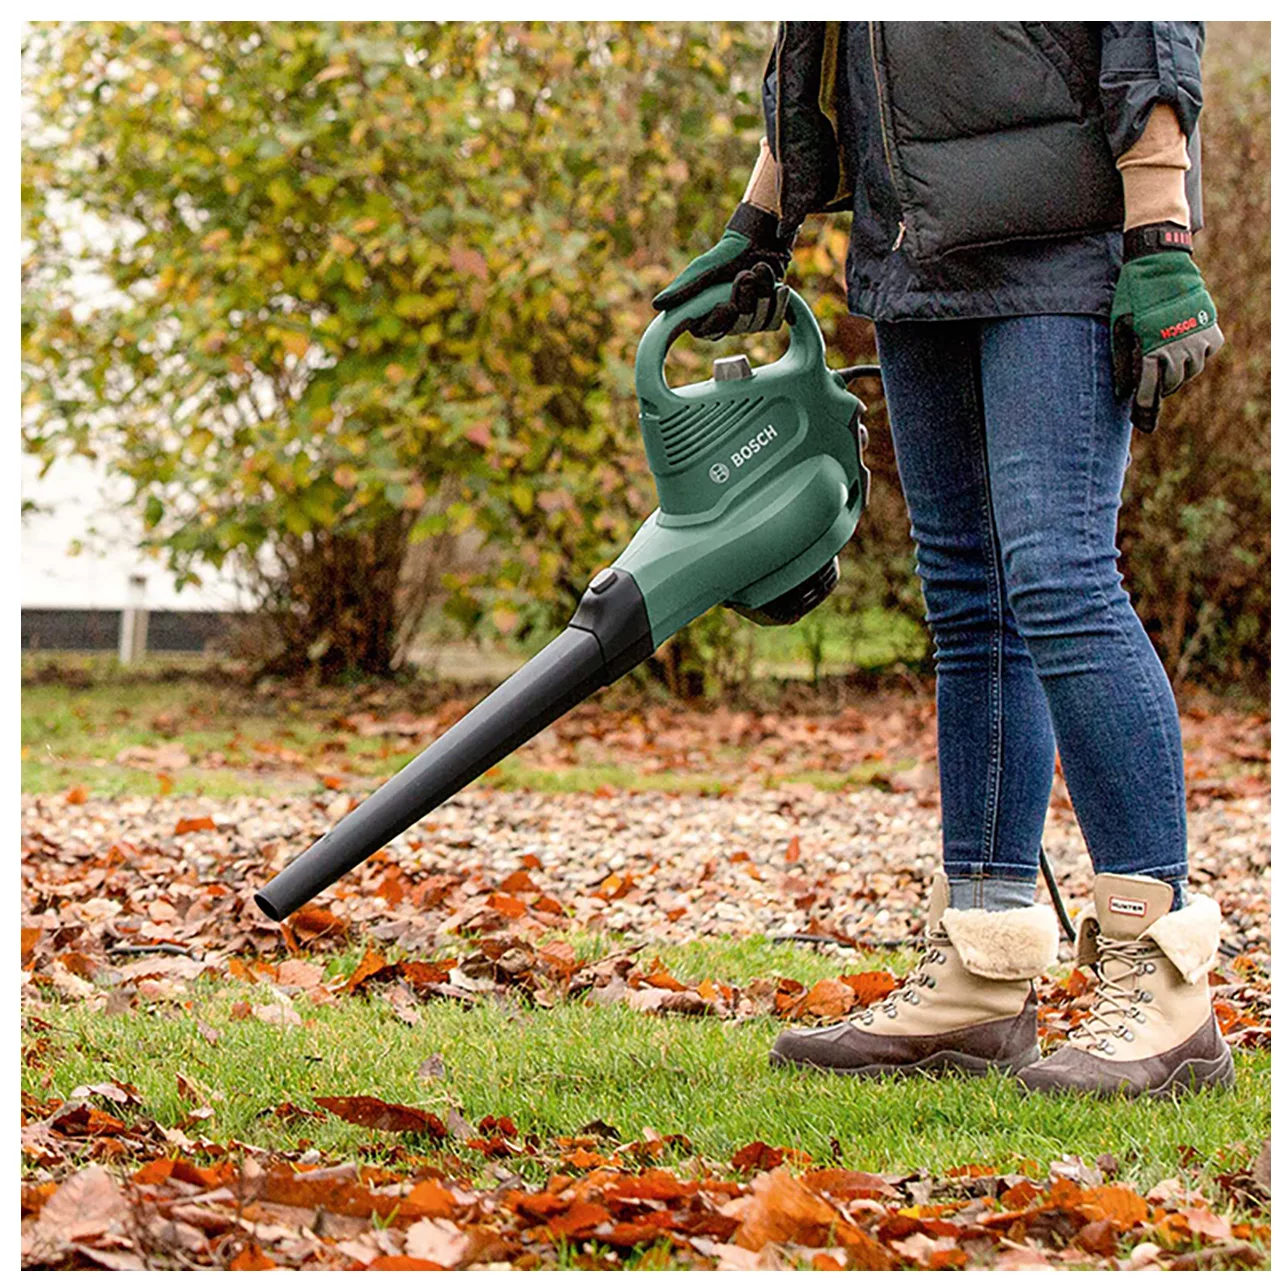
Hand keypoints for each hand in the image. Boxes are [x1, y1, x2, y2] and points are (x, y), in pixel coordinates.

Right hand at [653, 204, 792, 339]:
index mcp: (705, 314)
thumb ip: (683, 288)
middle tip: (744, 274)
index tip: (727, 304)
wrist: (760, 240)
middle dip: (744, 296)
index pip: (708, 331)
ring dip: (762, 292)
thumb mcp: (702, 270)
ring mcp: (748, 320)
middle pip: (737, 326)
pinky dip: (777, 300)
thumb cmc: (727, 254)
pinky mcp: (768, 316)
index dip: (719, 320)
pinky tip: (776, 285)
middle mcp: (726, 321)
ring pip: (757, 322)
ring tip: (759, 270)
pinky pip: (774, 321)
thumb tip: (656, 305)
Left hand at [1111, 224, 1223, 431]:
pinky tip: (1185, 349)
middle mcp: (1178, 348)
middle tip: (1152, 387)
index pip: (1148, 389)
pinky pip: (1207, 354)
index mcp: (1151, 349)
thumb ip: (1122, 360)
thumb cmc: (1134, 296)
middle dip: (1160, 388)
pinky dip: (1197, 355)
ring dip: (1179, 373)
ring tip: (1167, 367)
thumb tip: (1122, 392)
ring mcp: (1198, 339)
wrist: (1161, 264)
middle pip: (1171, 384)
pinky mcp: (1212, 329)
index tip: (1141, 420)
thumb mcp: (1120, 328)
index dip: (1144, 406)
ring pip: (1191, 371)